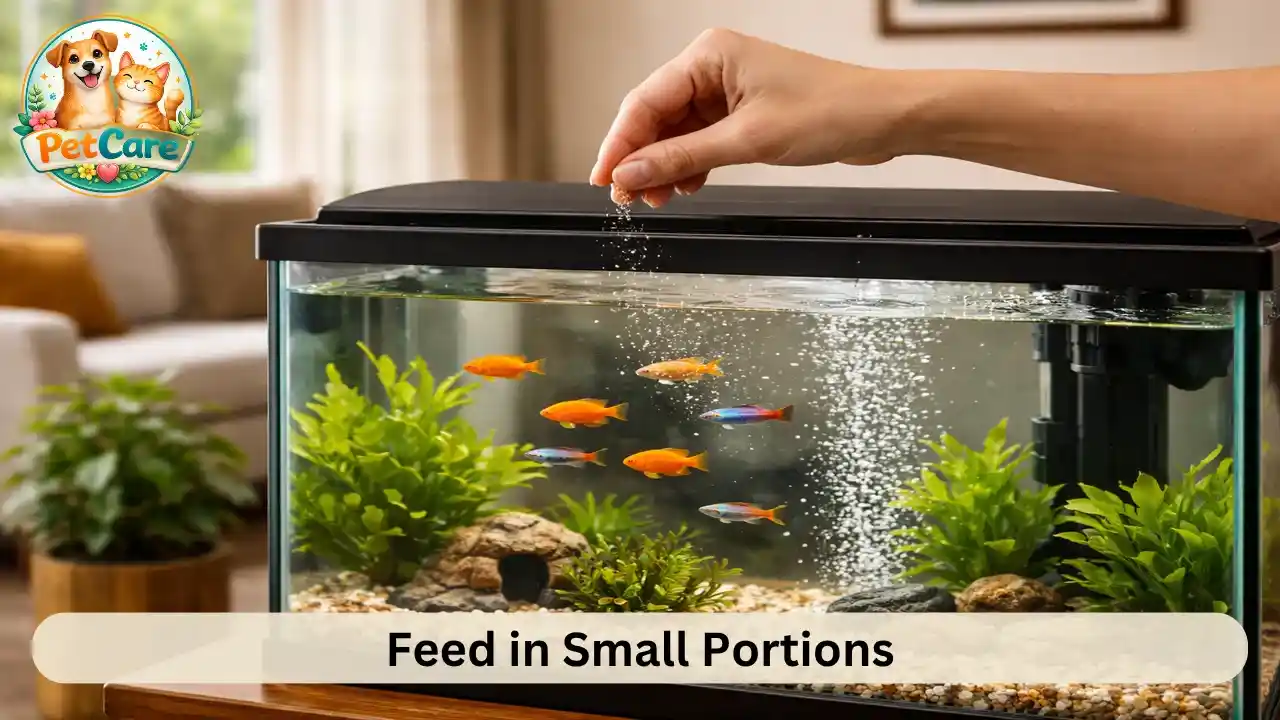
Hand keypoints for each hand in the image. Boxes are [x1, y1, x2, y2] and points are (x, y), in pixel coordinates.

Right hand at [589, 28, 910, 206]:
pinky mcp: (743, 113)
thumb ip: (682, 158)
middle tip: (627, 199)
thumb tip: (630, 174)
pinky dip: (690, 166)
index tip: (603, 180)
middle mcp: (713, 67)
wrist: (881, 119)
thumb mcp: (746, 141)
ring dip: (664, 167)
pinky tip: (686, 188)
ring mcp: (728, 90)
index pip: (645, 101)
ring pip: (676, 132)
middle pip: (656, 116)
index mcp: (709, 55)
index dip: (619, 144)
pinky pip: (700, 140)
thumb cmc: (828, 112)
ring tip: (658, 201)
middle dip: (640, 159)